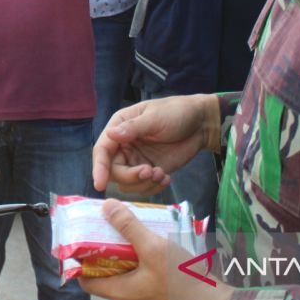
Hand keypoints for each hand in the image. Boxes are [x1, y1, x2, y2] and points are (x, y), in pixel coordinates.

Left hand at [80, 200, 232, 299]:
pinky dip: (139, 255)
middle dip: (104, 247)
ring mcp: (142, 294)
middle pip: (104, 271)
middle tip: (106, 223)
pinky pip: (140, 271)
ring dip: (124, 249)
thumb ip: (128, 227)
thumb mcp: (152, 248)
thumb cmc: (180, 279)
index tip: (83, 235)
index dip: (80, 258)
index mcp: (119, 291)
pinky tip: (148, 237)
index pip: (85, 279)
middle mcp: (127, 296)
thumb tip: (106, 206)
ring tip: (126, 225)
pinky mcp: (157, 289)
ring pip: (124, 269)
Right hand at [92, 95, 220, 194]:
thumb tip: (110, 134)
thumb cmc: (176, 112)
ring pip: (127, 183)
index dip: (99, 168)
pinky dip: (153, 188)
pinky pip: (143, 187)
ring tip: (162, 174)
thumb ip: (133, 128)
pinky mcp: (150, 171)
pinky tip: (166, 178)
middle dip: (130, 176)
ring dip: (143, 184)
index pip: (102, 150)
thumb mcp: (155, 117)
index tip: (100, 185)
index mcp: (120, 127)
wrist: (200, 124)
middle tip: (149, 172)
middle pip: (113, 171)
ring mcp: (136, 160)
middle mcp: (124, 145)